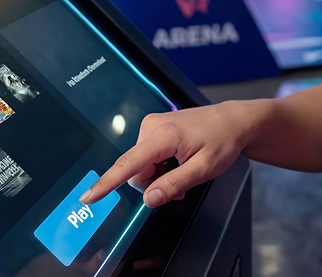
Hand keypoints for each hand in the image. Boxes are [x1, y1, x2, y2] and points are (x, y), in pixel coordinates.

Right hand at [80, 101, 256, 208]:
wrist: (233, 120)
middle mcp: (152, 126)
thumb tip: (148, 199)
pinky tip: (177, 162)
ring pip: (141, 165)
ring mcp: (152, 125)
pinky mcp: (153, 127)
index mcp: (163, 136)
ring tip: (183, 170)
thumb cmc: (223, 141)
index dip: (106, 184)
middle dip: (154, 183)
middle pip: (135, 170)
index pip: (128, 164)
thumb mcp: (204, 169)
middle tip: (181, 183)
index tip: (88, 196)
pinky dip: (159, 165)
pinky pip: (146, 156)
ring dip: (158, 175)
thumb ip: (174, 185)